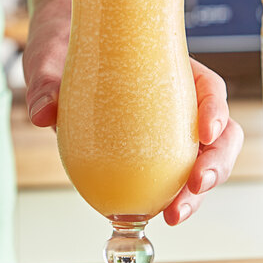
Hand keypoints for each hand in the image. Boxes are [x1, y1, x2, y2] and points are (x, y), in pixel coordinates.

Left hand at [24, 13, 243, 222]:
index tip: (206, 132)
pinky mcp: (147, 153)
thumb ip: (47, 81)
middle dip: (216, 163)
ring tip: (175, 214)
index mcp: (171, 70)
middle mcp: (177, 101)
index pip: (209, 89)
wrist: (59, 54)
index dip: (216, 110)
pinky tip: (149, 215)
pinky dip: (168, 198)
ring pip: (202, 159)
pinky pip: (168, 177)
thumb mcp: (53, 54)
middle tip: (195, 186)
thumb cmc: (68, 48)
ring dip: (198, 190)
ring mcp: (166, 129)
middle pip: (219, 133)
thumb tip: (43, 115)